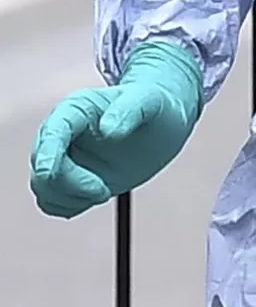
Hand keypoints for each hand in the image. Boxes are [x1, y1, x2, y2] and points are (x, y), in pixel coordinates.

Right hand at [29, 41, 202, 217]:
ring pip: (43, 187)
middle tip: (104, 190)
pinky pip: (53, 201)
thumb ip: (130, 110)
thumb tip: (109, 131)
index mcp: (75, 109)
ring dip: (69, 198)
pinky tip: (96, 196)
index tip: (48, 173)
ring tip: (104, 190)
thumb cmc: (152, 106)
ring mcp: (66, 159)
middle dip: (70, 184)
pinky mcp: (75, 180)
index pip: (53, 131)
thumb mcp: (148, 100)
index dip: (47, 153)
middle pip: (43, 166)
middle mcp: (62, 135)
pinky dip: (68, 206)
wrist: (161, 124)